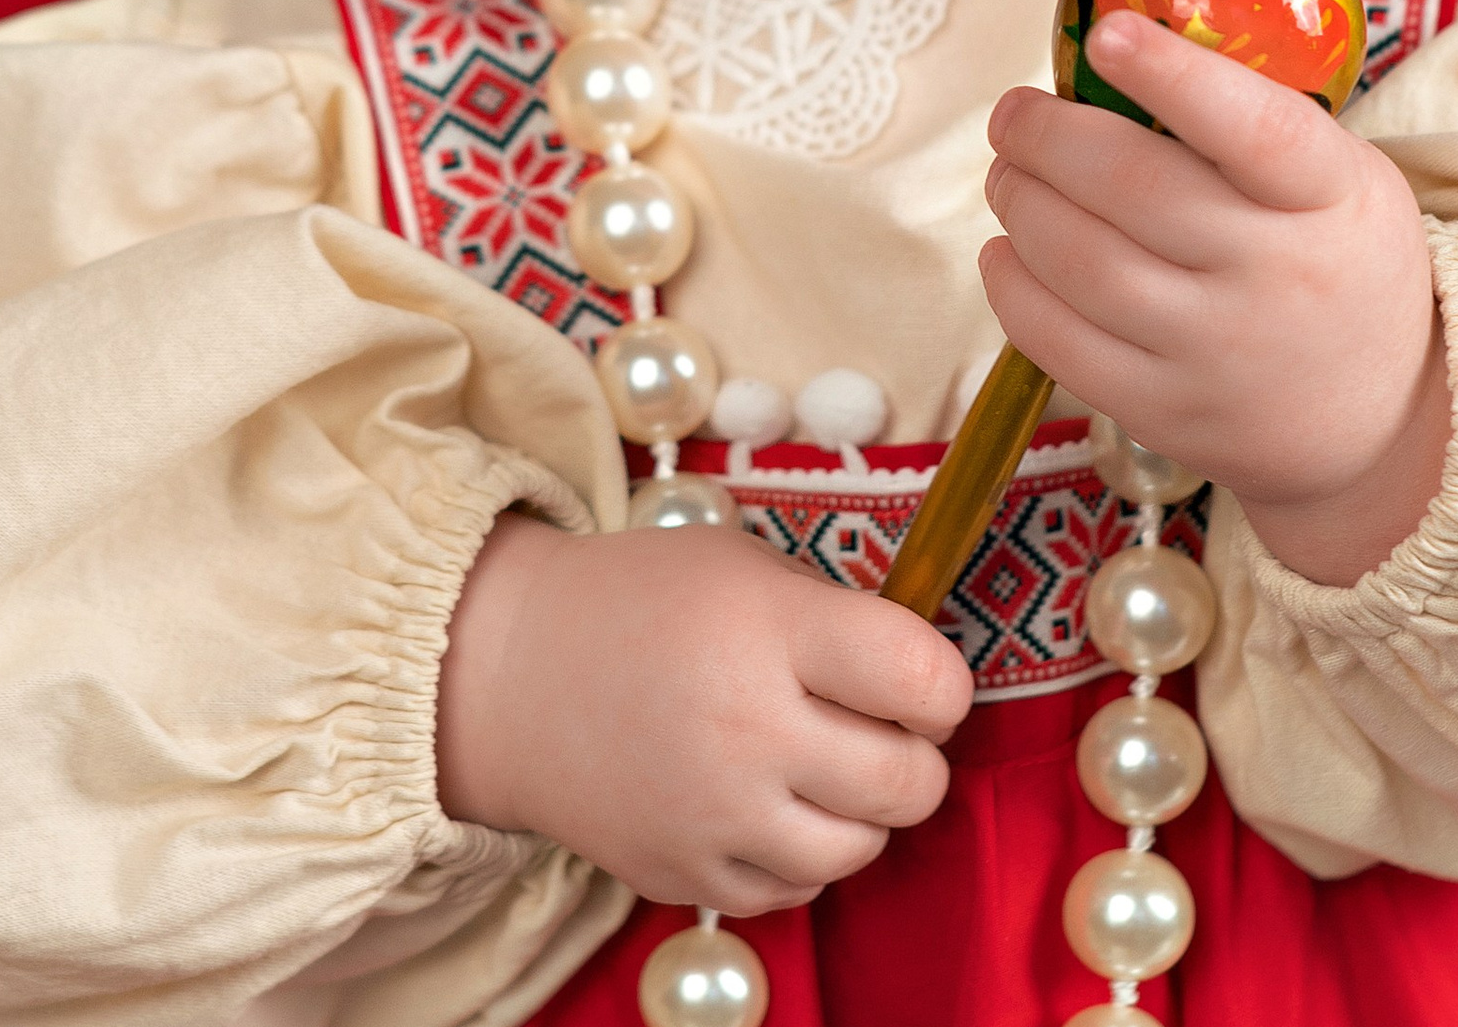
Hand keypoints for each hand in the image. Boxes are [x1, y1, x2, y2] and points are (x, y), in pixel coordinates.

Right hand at [434, 513, 970, 911]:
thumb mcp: (742, 565)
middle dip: (919, 755)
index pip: (920, 679)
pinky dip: (801, 854)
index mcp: (770, 631)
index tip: (922, 677)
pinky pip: (792, 891)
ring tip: (829, 767)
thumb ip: (833, 618)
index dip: (943, 682)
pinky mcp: (684, 877)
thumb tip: (918, 677)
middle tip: (887, 727)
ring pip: (860, 850)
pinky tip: (771, 802)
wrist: (514, 672)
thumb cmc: (641, 600)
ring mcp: (714, 816)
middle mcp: (748, 730)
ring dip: (865, 812)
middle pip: (907, 781)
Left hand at [983, 11, 1449, 585]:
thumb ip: (1247, 121)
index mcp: (1328, 195)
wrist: (1382, 419)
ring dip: (1019, 203)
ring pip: (1081, 262)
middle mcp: (1278, 275)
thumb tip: (1110, 48)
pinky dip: (1012, 284)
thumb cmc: (1335, 257)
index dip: (1174, 75)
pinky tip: (1008, 251)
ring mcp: (1220, 352)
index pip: (1255, 127)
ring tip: (1009, 176)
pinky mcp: (1167, 412)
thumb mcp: (1339, 176)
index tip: (1108, 32)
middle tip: (1014, 115)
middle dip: (1044, 136)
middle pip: (1131, 188)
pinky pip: (1059, 343)